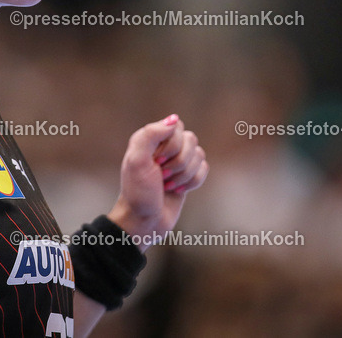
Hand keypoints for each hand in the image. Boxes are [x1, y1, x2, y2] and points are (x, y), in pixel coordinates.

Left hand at [107, 114, 207, 251]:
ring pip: (200, 154)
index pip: (176, 127)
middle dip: (179, 163)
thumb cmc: (138, 192)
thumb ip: (150, 135)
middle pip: (191, 140)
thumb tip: (174, 119)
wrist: (144, 221)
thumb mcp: (136, 161)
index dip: (172, 146)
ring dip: (185, 174)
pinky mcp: (188, 174)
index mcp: (150, 138)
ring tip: (167, 185)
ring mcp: (178, 160)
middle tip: (162, 176)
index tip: (157, 162)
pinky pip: (204, 169)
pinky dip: (193, 182)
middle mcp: (165, 146)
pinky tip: (177, 190)